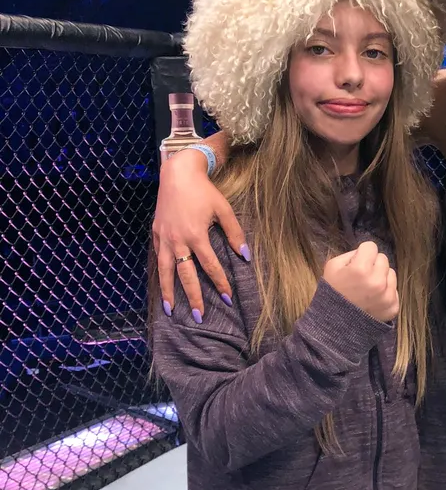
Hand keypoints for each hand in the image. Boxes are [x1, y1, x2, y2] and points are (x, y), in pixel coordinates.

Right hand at [153, 151, 246, 316]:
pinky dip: (161, 272)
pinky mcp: (156, 233)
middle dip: (193, 297)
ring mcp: (164, 238)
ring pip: (166, 271)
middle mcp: (178, 241)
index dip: (220, 283)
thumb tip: (246, 256)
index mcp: (196, 236)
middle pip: (186, 276)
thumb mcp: (224, 210)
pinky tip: (164, 283)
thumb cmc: (204, 191)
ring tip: (170, 310)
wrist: (177, 173)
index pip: (210, 267)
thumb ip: (235, 234)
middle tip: (199, 317)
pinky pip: (159, 257)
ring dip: (168, 292)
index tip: (227, 298)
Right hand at [322, 241, 398, 321]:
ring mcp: (387, 295)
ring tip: (368, 288)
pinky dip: (386, 292)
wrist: (336, 325)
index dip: (363, 253)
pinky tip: (374, 299)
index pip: (371, 246)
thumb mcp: (333, 267)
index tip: (357, 263)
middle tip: (362, 276)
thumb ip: (351, 254)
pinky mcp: (393, 307)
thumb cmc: (332, 293)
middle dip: (373, 264)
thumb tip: (365, 252)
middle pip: (383, 259)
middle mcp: (377, 281)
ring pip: (391, 273)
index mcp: (361, 269)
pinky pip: (395, 290)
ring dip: (382, 277)